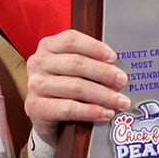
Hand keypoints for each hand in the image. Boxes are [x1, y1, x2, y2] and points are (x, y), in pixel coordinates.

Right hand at [25, 29, 130, 145]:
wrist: (45, 116)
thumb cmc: (64, 88)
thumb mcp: (72, 69)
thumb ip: (89, 62)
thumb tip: (120, 67)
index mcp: (48, 46)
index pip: (71, 40)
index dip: (95, 47)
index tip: (114, 58)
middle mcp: (38, 62)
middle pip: (76, 64)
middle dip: (104, 73)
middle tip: (123, 81)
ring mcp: (35, 85)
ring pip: (75, 87)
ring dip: (103, 95)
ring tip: (120, 102)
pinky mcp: (35, 107)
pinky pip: (68, 108)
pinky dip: (90, 111)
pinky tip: (105, 113)